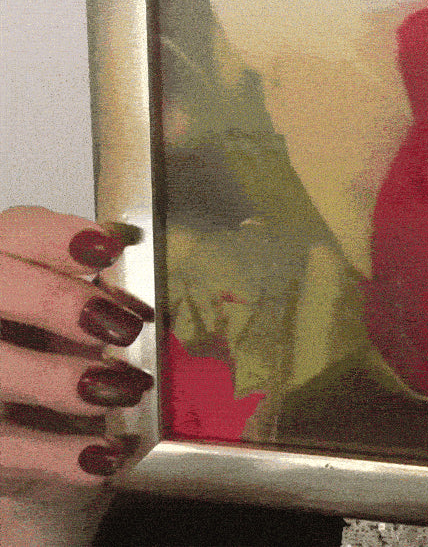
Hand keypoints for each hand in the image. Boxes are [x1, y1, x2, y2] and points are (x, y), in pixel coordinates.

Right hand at [1, 206, 153, 544]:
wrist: (41, 437)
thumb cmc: (63, 359)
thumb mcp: (83, 321)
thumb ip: (102, 296)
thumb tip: (152, 292)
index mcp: (6, 268)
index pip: (16, 234)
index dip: (56, 238)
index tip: (107, 248)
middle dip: (55, 301)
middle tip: (124, 325)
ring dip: (58, 380)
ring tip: (125, 390)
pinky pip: (2, 446)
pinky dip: (56, 453)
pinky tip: (103, 454)